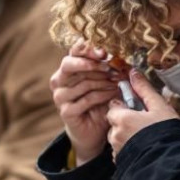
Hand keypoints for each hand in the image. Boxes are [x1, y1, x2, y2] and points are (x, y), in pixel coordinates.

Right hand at [49, 42, 120, 163]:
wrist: (93, 130)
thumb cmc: (98, 101)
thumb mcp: (102, 81)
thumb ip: (107, 69)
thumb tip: (120, 59)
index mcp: (67, 69)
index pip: (73, 52)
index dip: (86, 49)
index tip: (103, 52)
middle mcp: (59, 81)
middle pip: (69, 64)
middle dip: (91, 64)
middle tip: (109, 66)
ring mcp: (60, 97)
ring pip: (83, 83)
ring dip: (104, 82)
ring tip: (118, 82)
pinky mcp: (66, 111)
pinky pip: (87, 99)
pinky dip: (103, 96)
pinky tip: (114, 94)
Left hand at [105, 70, 178, 155]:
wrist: (170, 163)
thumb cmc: (165, 134)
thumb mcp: (159, 107)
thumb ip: (144, 89)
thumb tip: (134, 73)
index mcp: (122, 119)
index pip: (113, 107)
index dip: (125, 106)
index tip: (137, 108)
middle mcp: (116, 135)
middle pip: (115, 122)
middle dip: (126, 121)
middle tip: (144, 123)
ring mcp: (118, 150)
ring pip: (118, 138)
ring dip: (127, 135)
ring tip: (145, 137)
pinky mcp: (121, 163)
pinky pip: (121, 151)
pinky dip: (129, 148)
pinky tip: (143, 148)